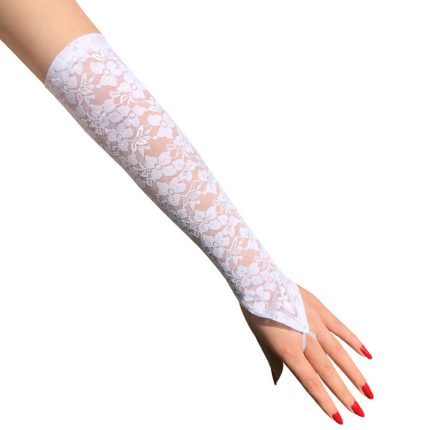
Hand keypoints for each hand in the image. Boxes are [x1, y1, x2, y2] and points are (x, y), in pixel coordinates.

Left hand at [240, 284, 373, 423]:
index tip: (339, 417)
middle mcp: (305, 339)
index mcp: (288, 349)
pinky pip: (340, 328)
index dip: (325, 401)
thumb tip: (276, 380)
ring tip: (367, 391)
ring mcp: (315, 323)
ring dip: (354, 373)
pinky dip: (354, 341)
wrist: (260, 282)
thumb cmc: (257, 312)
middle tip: (360, 411)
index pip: (310, 381)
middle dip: (344, 393)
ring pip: (339, 353)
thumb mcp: (262, 340)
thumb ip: (274, 361)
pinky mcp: (320, 310)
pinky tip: (367, 355)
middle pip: (327, 371)